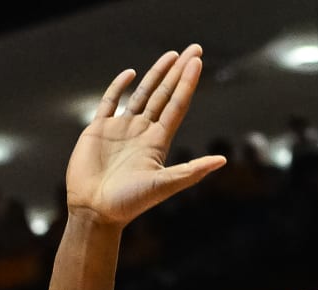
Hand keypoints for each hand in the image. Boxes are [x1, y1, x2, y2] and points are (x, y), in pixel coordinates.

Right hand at [65, 44, 225, 228]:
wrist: (94, 212)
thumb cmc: (128, 203)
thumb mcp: (163, 185)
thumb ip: (191, 171)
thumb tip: (222, 160)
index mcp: (157, 142)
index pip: (177, 105)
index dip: (187, 83)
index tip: (197, 62)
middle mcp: (142, 132)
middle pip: (164, 95)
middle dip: (178, 72)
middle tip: (193, 49)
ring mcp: (120, 129)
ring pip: (141, 94)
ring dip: (156, 75)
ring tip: (171, 55)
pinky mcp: (98, 130)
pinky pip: (110, 102)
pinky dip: (119, 87)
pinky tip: (131, 74)